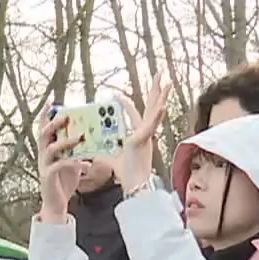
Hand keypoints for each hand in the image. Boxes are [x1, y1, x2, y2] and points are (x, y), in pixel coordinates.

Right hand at [36, 113, 87, 220]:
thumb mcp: (72, 161)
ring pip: (51, 148)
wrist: (56, 203)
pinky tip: (86, 165)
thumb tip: (90, 136)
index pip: (45, 128)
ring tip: (79, 138)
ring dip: (65, 141)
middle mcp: (43, 155)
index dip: (46, 115)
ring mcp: (44, 165)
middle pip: (44, 134)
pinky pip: (60, 166)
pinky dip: (74, 163)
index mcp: (48, 149)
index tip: (51, 101)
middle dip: (55, 124)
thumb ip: (77, 149)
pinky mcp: (48, 176)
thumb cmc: (64, 181)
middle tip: (67, 116)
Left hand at [102, 74, 171, 191]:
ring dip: (161, 97)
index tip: (117, 96)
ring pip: (155, 112)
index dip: (126, 105)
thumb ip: (103, 155)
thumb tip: (91, 155)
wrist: (135, 185)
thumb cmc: (127, 175)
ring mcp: (147, 135)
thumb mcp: (111, 160)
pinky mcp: (145, 141)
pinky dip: (157, 117)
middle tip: (159, 74)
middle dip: (155, 91)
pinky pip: (152, 126)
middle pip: (151, 107)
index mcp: (138, 135)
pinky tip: (162, 106)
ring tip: (166, 81)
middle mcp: (145, 133)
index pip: (134, 115)